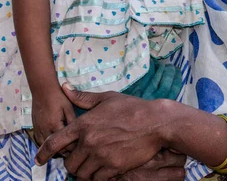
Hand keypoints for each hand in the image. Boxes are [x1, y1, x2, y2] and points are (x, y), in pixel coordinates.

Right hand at [32, 88, 75, 145]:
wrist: (43, 88)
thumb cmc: (58, 97)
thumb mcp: (69, 108)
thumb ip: (73, 122)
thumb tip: (79, 136)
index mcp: (54, 126)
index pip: (65, 145)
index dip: (74, 147)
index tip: (82, 146)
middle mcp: (44, 131)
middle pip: (55, 150)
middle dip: (65, 150)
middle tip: (75, 147)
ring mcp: (37, 130)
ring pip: (46, 148)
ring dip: (55, 149)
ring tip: (65, 144)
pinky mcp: (34, 128)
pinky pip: (40, 142)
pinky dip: (47, 144)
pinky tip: (55, 140)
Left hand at [35, 84, 171, 179]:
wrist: (154, 122)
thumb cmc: (131, 108)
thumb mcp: (106, 98)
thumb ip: (83, 97)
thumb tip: (65, 88)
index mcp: (84, 124)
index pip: (55, 142)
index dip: (43, 152)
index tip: (39, 159)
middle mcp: (89, 142)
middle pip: (69, 163)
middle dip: (72, 162)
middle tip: (81, 157)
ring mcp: (101, 156)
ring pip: (81, 174)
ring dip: (84, 171)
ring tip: (92, 163)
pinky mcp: (113, 168)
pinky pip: (97, 180)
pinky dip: (97, 177)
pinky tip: (104, 168)